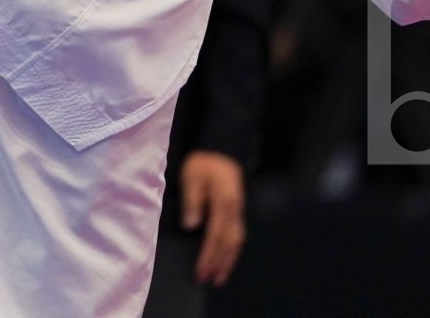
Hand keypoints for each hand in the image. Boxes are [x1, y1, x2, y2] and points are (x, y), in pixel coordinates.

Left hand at [179, 150, 246, 285]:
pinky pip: (238, 236)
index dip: (208, 256)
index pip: (215, 236)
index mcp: (223, 203)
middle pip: (229, 243)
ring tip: (219, 277)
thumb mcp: (192, 176)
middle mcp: (235, 211)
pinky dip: (233, 251)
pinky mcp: (238, 211)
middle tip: (208, 281)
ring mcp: (239, 211)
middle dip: (219, 264)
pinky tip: (227, 258)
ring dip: (228, 261)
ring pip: (237, 242)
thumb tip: (191, 225)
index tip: (200, 271)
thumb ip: (192, 200)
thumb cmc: (203, 162)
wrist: (221, 148)